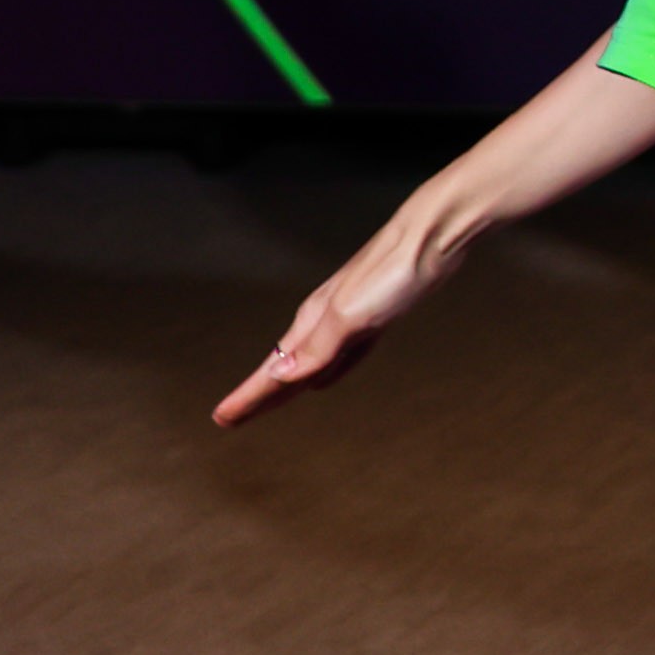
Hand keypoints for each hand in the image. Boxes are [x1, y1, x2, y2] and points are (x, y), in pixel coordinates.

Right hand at [208, 204, 450, 425]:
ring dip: (291, 386)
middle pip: (287, 369)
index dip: (249, 396)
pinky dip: (331, 371)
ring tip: (273, 402)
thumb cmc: (393, 270)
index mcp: (314, 322)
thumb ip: (319, 348)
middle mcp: (326, 320)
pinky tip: (326, 379)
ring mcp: (351, 317)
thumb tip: (281, 376)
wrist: (432, 235)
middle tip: (233, 419)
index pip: (273, 370)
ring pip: (312, 363)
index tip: (222, 418)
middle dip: (260, 395)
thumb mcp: (352, 315)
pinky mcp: (377, 316)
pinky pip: (344, 355)